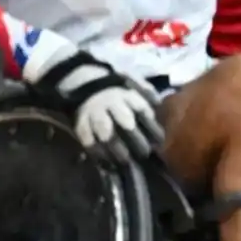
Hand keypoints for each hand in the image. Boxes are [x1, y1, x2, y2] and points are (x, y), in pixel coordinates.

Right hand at [37, 51, 164, 164]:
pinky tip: (105, 160)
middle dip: (136, 141)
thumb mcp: (133, 82)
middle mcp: (112, 105)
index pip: (143, 112)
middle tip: (144, 154)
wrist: (83, 80)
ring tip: (125, 161)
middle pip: (126, 124)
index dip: (152, 128)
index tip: (159, 141)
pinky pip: (88, 139)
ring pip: (106, 134)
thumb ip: (148, 92)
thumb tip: (160, 104)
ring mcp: (95, 114)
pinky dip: (96, 151)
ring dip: (116, 149)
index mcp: (127, 95)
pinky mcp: (81, 123)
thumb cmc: (116, 86)